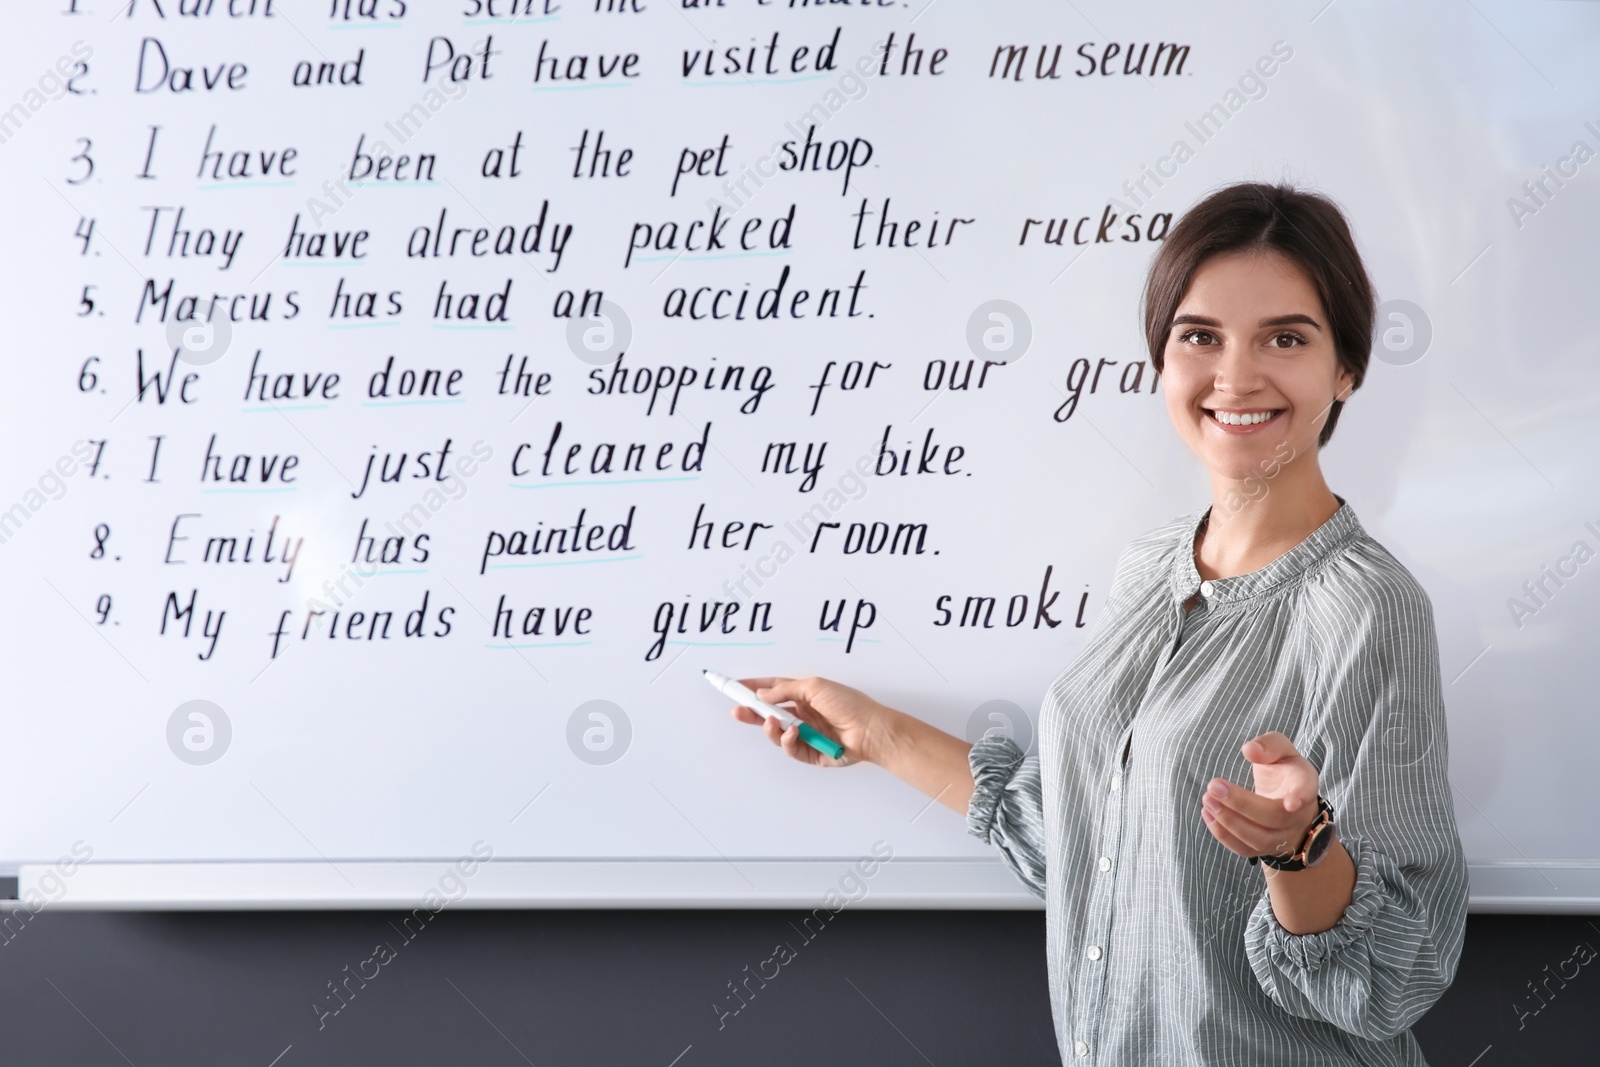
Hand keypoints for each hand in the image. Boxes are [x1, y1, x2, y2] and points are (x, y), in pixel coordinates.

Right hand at [729, 675, 892, 767]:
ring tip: (772, 722)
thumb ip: (785, 690)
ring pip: (777, 733)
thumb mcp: (814, 686)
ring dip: (770, 728)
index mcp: (803, 694)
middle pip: (769, 713)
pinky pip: (790, 748)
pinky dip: (788, 741)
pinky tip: (794, 733)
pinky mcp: (809, 753)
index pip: (772, 689)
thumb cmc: (848, 704)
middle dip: (752, 712)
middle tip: (738, 711)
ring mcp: (805, 734)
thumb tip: (762, 694)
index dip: (754, 687)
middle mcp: (802, 714)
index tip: (735, 686)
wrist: (869, 730)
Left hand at [1200, 731, 1320, 859]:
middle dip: (1242, 804)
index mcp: (1304, 784)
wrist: (1288, 800)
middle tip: (1213, 786)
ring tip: (1207, 799)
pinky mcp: (1264, 848)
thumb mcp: (1281, 750)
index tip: (1291, 803)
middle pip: (1274, 817)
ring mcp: (1282, 836)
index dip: (1300, 798)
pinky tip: (1207, 813)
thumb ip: (1268, 745)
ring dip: (1229, 821)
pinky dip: (1223, 834)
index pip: (1306, 792)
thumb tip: (1250, 750)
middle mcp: (1297, 816)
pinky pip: (1244, 849)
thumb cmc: (1283, 771)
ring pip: (1259, 838)